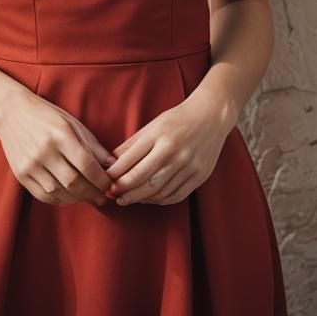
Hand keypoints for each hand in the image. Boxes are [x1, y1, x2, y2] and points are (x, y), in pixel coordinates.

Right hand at [0, 90, 116, 206]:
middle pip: (73, 182)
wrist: (11, 112)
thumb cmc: (47, 115)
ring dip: (77, 198)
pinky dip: (59, 199)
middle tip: (103, 197)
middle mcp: (45, 150)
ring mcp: (31, 164)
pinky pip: (43, 195)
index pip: (86, 164)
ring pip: (59, 192)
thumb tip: (113, 164)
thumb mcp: (72, 122)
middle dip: (92, 193)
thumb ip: (92, 145)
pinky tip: (69, 196)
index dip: (101, 180)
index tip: (110, 186)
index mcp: (61, 134)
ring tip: (88, 196)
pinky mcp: (20, 174)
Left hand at [103, 94, 230, 205]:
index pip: (130, 162)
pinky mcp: (199, 175)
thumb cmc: (178, 119)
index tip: (105, 182)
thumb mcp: (152, 125)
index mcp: (158, 136)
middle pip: (142, 180)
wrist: (212, 116)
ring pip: (158, 191)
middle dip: (124, 191)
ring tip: (128, 198)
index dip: (114, 176)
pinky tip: (149, 198)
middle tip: (113, 196)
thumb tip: (111, 163)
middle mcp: (173, 151)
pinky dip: (159, 200)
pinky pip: (175, 195)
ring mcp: (188, 165)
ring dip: (140, 198)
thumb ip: (132, 144)